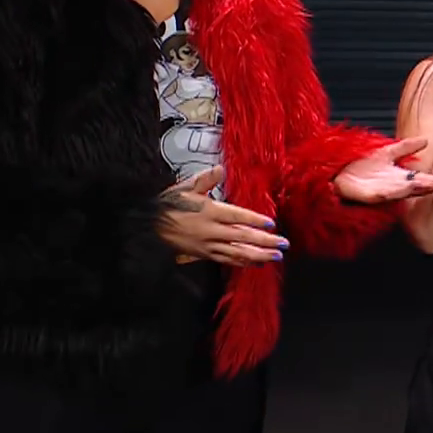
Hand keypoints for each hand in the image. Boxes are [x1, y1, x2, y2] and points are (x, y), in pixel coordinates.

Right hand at [157, 167, 288, 266]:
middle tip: (283, 244)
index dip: (254, 220)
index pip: (236, 216)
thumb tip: (221, 168)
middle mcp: (210, 230)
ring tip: (276, 256)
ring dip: (258, 255)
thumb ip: (206, 179)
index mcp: (208, 211)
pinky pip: (226, 260)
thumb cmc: (169, 204)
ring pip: (236, 252)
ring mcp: (207, 245)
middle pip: (241, 237)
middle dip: (265, 241)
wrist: (148, 224)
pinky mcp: (203, 254)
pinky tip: (256, 263)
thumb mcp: (186, 187)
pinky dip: (242, 262)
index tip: (271, 224)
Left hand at [335, 137, 432, 203]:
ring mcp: (381, 192)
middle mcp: (392, 186)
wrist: (337, 172)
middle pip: (415, 187)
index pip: (420, 179)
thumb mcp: (386, 152)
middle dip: (430, 186)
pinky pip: (383, 195)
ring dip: (416, 188)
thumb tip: (426, 141)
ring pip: (402, 191)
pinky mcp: (368, 196)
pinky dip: (393, 192)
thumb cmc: (360, 166)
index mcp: (398, 177)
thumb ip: (405, 147)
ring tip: (430, 185)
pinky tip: (403, 188)